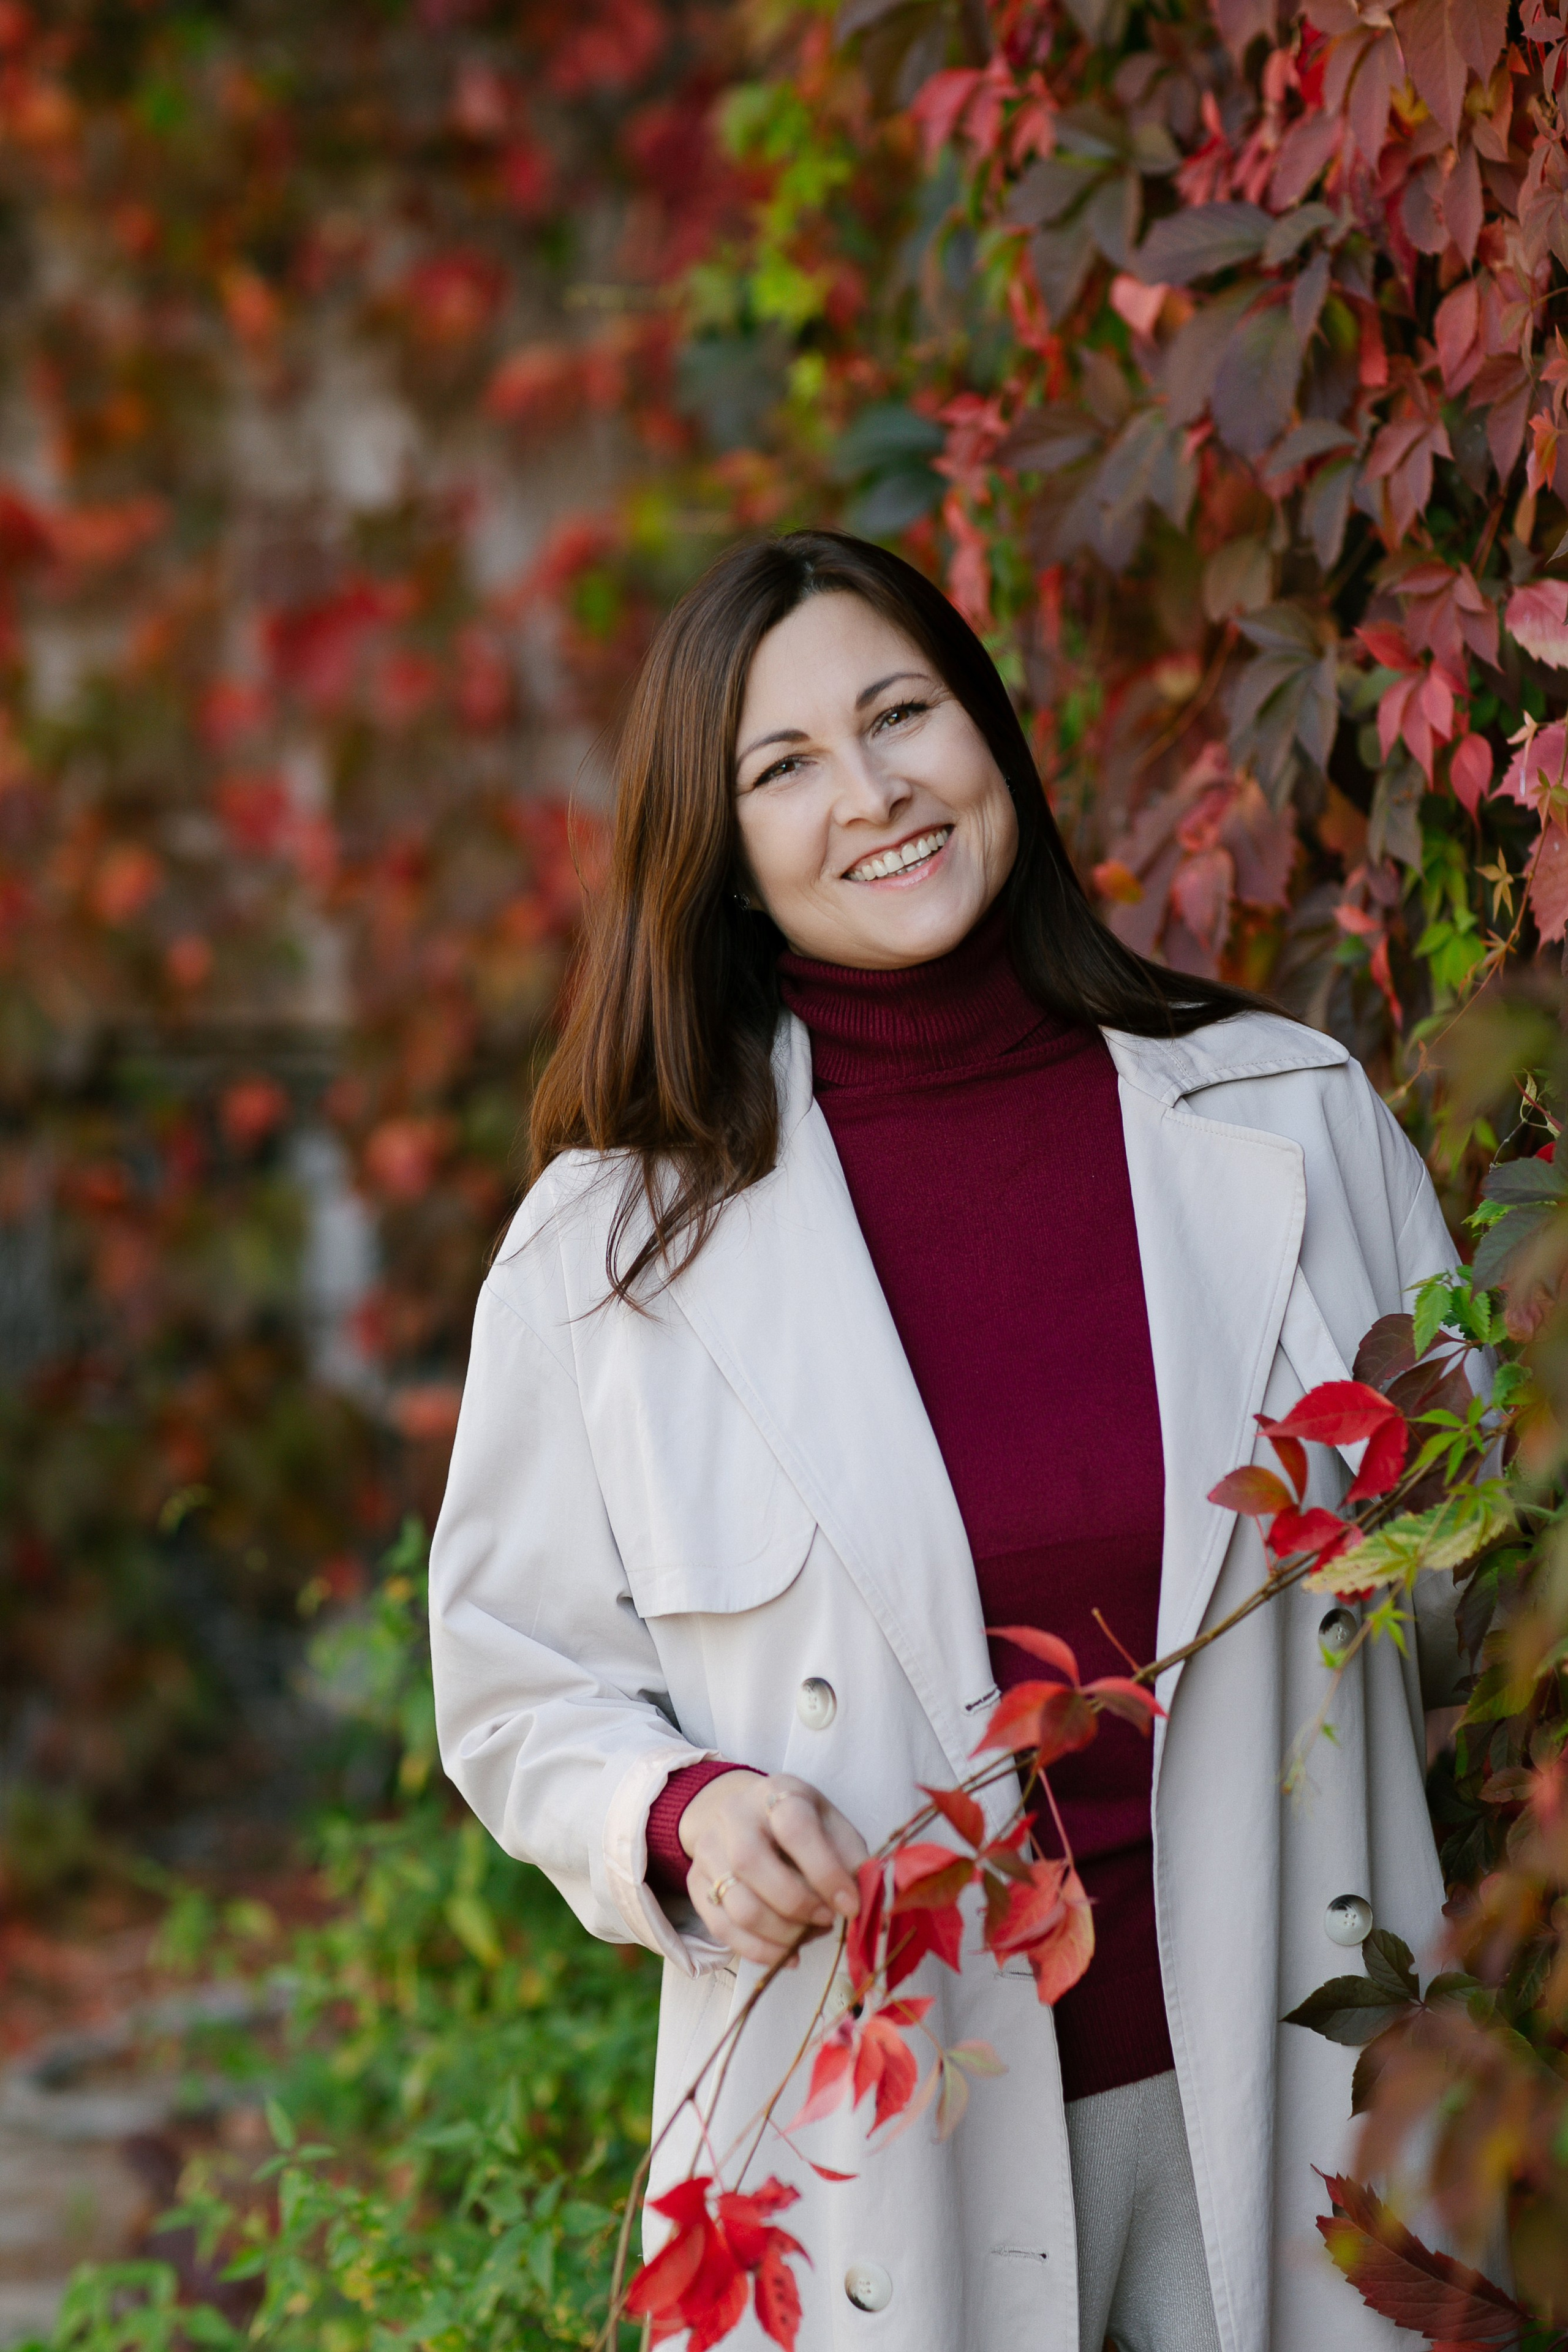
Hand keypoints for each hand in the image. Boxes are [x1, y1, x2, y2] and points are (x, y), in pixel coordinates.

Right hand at [680, 1771, 868, 1966]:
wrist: (745, 1814)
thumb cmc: (799, 1824)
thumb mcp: (830, 1823)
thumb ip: (850, 1857)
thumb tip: (866, 1901)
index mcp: (775, 1794)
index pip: (795, 1829)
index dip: (825, 1872)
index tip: (850, 1905)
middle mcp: (734, 1816)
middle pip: (752, 1865)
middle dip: (797, 1905)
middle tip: (826, 1921)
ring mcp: (708, 1849)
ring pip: (737, 1905)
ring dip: (781, 1934)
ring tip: (809, 1935)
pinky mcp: (696, 1882)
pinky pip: (722, 1929)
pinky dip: (759, 1952)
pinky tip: (787, 1955)